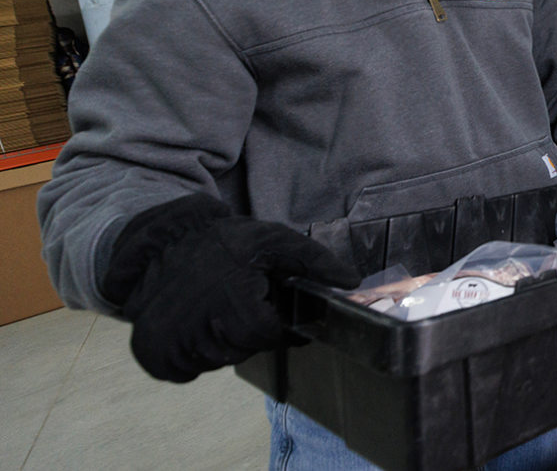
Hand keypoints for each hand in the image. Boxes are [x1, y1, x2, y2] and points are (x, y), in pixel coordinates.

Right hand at [103, 194, 360, 382]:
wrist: (163, 241)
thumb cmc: (223, 242)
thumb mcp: (273, 240)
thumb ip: (315, 261)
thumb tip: (351, 281)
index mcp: (230, 300)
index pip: (265, 336)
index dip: (273, 324)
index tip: (268, 308)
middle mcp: (195, 326)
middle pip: (241, 351)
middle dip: (248, 331)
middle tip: (240, 302)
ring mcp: (169, 342)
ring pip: (214, 362)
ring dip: (221, 342)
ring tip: (215, 307)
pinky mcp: (152, 352)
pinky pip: (184, 370)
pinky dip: (193, 354)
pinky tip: (195, 323)